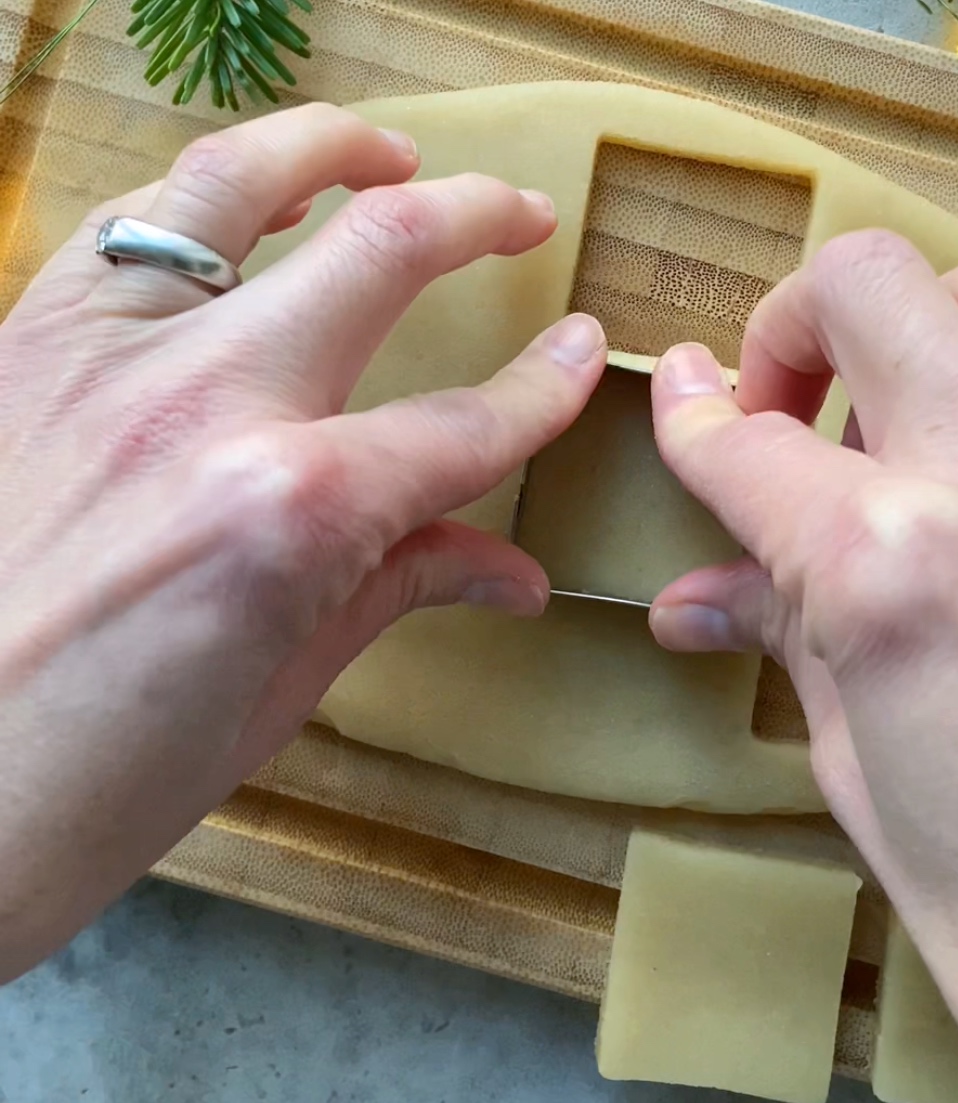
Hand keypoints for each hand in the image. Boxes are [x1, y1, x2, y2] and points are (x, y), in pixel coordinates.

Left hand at [0, 103, 605, 980]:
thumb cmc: (101, 779)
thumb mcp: (282, 690)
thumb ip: (399, 587)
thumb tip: (509, 572)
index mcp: (293, 511)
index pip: (463, 425)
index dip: (544, 388)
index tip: (582, 355)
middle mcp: (206, 404)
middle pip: (379, 253)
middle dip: (477, 217)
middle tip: (521, 213)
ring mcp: (102, 360)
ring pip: (234, 186)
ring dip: (331, 149)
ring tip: (388, 154)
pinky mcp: (22, 349)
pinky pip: (123, 233)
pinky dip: (198, 205)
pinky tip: (236, 213)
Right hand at [648, 232, 957, 1102]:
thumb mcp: (850, 759)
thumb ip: (783, 632)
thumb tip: (701, 596)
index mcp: (890, 566)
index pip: (746, 444)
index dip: (692, 418)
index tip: (681, 399)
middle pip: (868, 288)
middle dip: (790, 329)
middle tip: (776, 408)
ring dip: (911, 328)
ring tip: (881, 417)